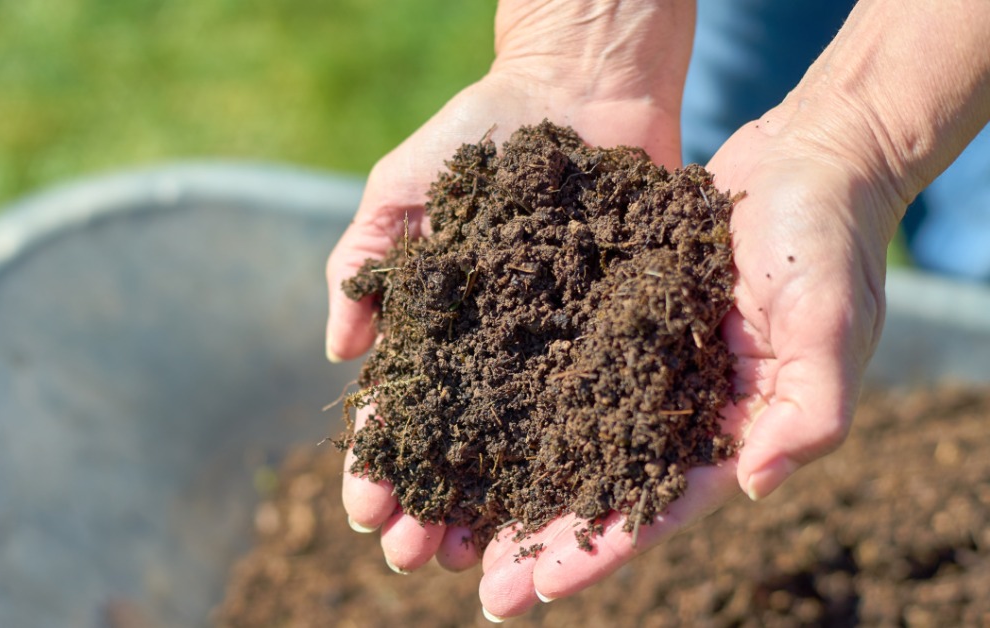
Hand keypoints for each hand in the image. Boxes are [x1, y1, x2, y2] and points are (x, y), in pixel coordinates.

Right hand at [329, 66, 683, 571]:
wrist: (578, 87)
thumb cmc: (479, 132)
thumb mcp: (402, 190)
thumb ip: (363, 263)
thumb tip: (340, 352)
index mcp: (439, 325)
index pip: (400, 409)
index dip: (379, 462)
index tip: (365, 510)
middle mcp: (495, 350)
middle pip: (457, 447)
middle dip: (430, 506)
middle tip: (413, 557)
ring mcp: (554, 349)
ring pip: (518, 447)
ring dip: (491, 509)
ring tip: (472, 559)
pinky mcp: (614, 336)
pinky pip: (591, 408)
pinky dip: (571, 463)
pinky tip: (556, 511)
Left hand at [476, 105, 901, 618]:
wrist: (809, 158)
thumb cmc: (827, 238)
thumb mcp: (829, 317)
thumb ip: (810, 407)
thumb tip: (757, 486)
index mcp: (734, 427)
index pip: (660, 506)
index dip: (600, 550)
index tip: (536, 589)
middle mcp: (681, 408)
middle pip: (602, 488)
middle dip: (543, 539)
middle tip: (476, 583)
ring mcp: (645, 365)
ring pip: (572, 438)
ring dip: (518, 481)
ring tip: (454, 522)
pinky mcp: (618, 319)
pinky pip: (561, 369)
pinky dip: (520, 400)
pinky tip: (468, 421)